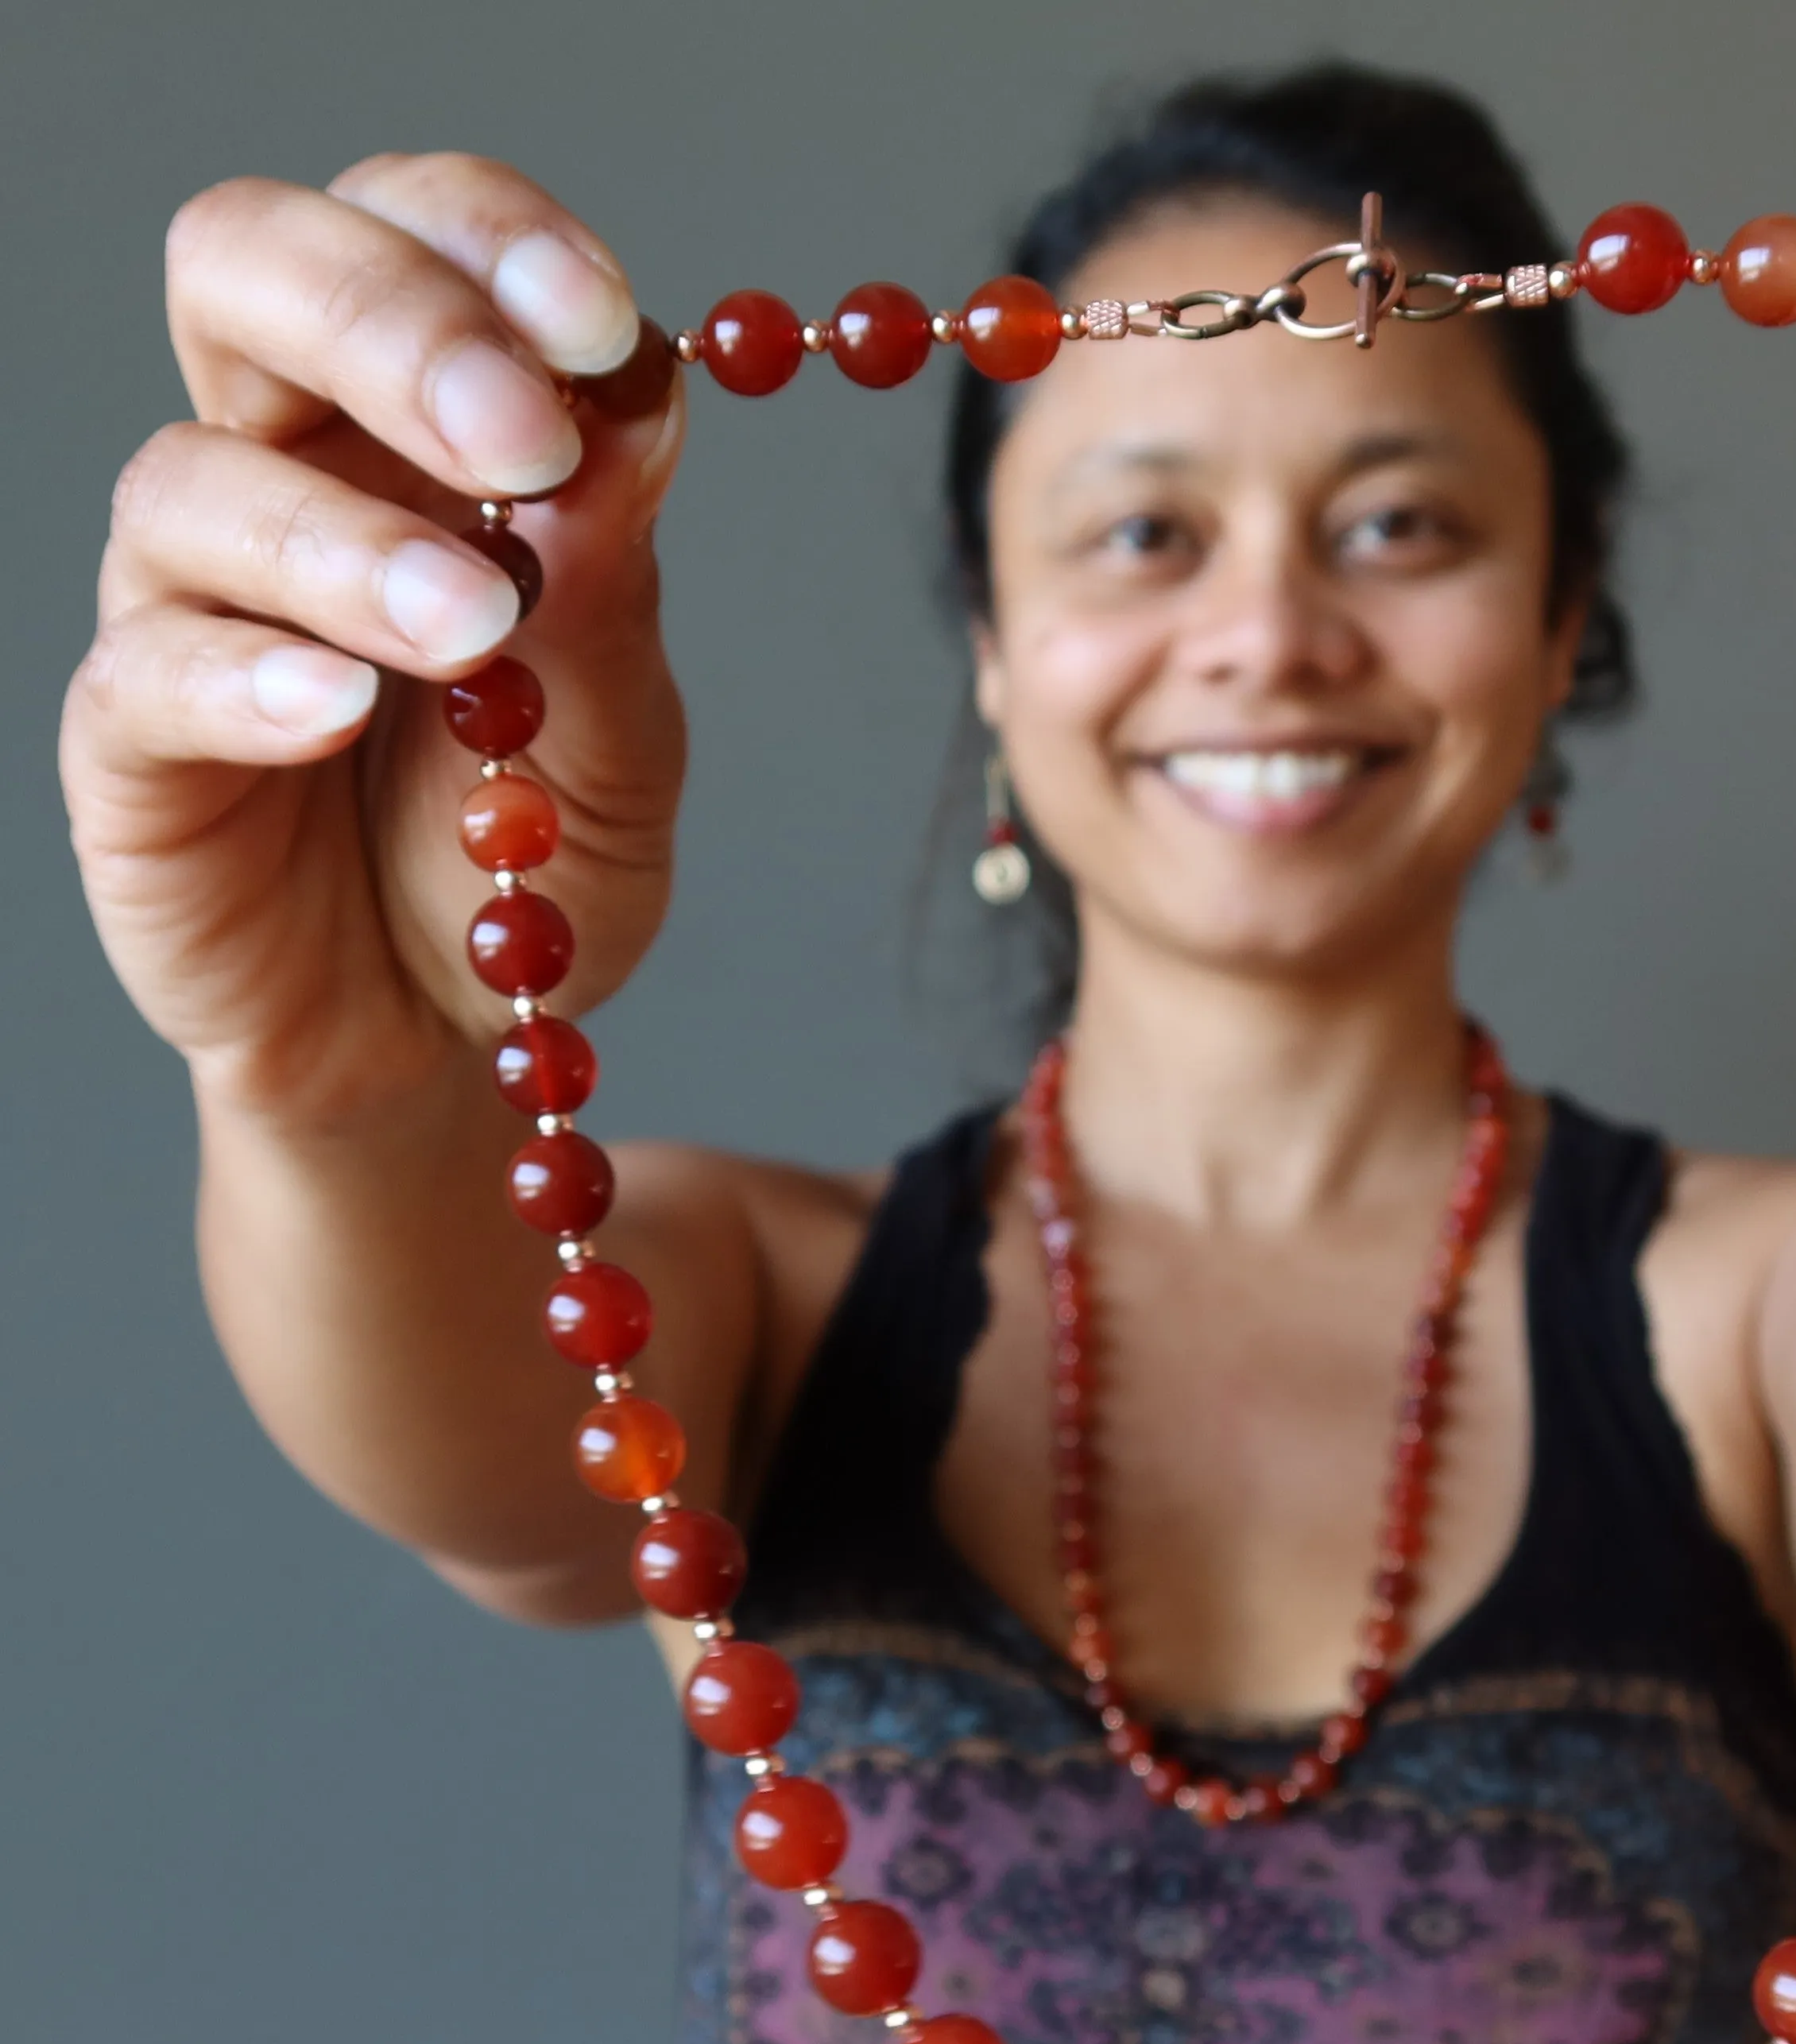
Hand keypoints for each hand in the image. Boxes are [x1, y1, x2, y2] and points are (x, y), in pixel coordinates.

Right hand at [60, 152, 687, 1129]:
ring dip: (346, 540)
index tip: (594, 322)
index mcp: (417, 429)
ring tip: (472, 629)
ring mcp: (192, 599)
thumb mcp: (622, 733)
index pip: (410, 232)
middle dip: (388, 320)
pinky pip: (152, 672)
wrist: (452, 1032)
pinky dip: (248, 677)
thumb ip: (614, 582)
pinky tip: (338, 710)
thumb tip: (635, 399)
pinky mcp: (132, 742)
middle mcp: (286, 473)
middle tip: (519, 434)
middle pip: (249, 274)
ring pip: (196, 482)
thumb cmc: (530, 856)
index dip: (486, 239)